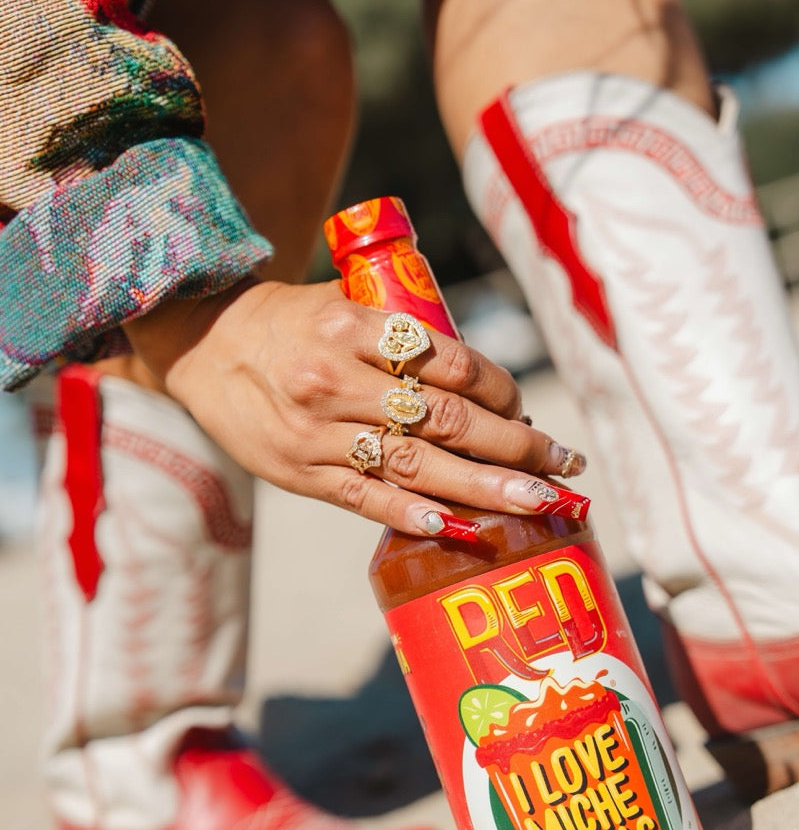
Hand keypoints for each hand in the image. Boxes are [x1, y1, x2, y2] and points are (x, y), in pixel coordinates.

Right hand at [124, 279, 586, 536]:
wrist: (204, 347)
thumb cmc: (289, 322)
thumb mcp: (343, 302)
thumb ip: (403, 334)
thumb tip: (480, 380)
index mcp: (354, 326)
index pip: (449, 361)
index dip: (501, 388)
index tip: (525, 406)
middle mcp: (337, 380)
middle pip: (445, 418)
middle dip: (514, 445)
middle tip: (563, 464)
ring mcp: (318, 433)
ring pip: (416, 465)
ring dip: (485, 487)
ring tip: (538, 502)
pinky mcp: (301, 473)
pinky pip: (364, 499)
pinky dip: (412, 515)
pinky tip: (459, 527)